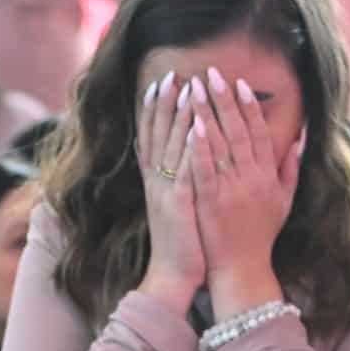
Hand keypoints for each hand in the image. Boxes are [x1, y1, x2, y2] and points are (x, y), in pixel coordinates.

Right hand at [136, 71, 205, 307]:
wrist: (174, 276)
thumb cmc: (183, 240)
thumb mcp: (179, 204)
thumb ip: (179, 178)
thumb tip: (184, 155)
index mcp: (158, 181)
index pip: (153, 137)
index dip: (154, 109)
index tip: (161, 82)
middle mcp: (158, 182)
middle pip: (158, 134)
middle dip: (164, 103)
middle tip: (170, 74)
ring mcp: (167, 192)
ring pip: (171, 147)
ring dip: (178, 117)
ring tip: (185, 89)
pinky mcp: (180, 205)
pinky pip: (186, 171)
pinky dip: (190, 148)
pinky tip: (197, 127)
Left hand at [191, 67, 298, 306]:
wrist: (242, 269)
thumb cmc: (261, 235)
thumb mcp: (284, 202)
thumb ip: (290, 170)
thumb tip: (297, 141)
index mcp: (268, 175)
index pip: (258, 132)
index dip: (249, 106)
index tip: (239, 83)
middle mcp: (252, 178)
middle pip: (238, 130)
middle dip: (224, 99)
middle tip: (211, 73)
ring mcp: (231, 189)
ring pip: (220, 144)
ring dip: (207, 113)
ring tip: (193, 88)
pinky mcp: (211, 201)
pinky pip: (205, 169)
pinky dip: (199, 146)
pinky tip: (191, 125)